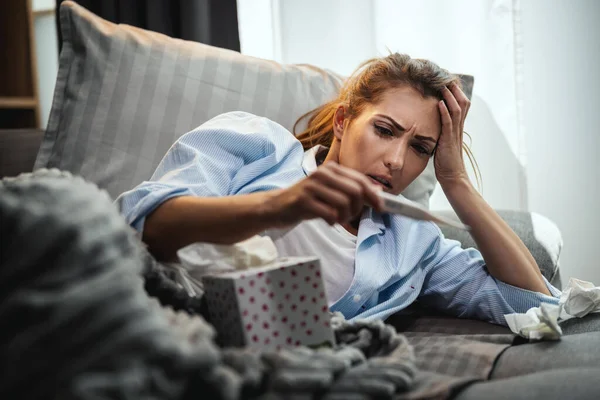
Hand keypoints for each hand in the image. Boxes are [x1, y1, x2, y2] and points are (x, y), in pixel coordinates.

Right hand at [266, 162, 382, 227]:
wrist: (277, 206)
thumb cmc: (307, 200)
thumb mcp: (329, 191)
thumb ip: (350, 189)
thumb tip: (377, 192)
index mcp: (331, 169)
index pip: (360, 180)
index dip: (373, 195)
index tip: (380, 208)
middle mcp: (322, 174)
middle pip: (355, 191)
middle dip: (358, 208)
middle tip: (351, 216)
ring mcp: (311, 186)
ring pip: (344, 203)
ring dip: (345, 216)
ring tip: (338, 219)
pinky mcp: (303, 201)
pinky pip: (329, 213)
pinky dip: (333, 221)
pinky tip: (328, 221)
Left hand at [434, 83, 470, 186]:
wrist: (453, 177)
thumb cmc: (446, 162)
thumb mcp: (443, 142)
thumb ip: (441, 131)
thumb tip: (432, 123)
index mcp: (457, 127)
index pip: (461, 105)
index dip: (456, 92)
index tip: (447, 81)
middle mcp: (458, 128)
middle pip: (463, 102)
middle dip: (455, 89)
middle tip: (447, 77)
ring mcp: (455, 134)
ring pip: (457, 109)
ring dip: (450, 96)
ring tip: (444, 85)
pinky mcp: (449, 140)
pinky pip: (448, 123)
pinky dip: (445, 111)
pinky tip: (440, 102)